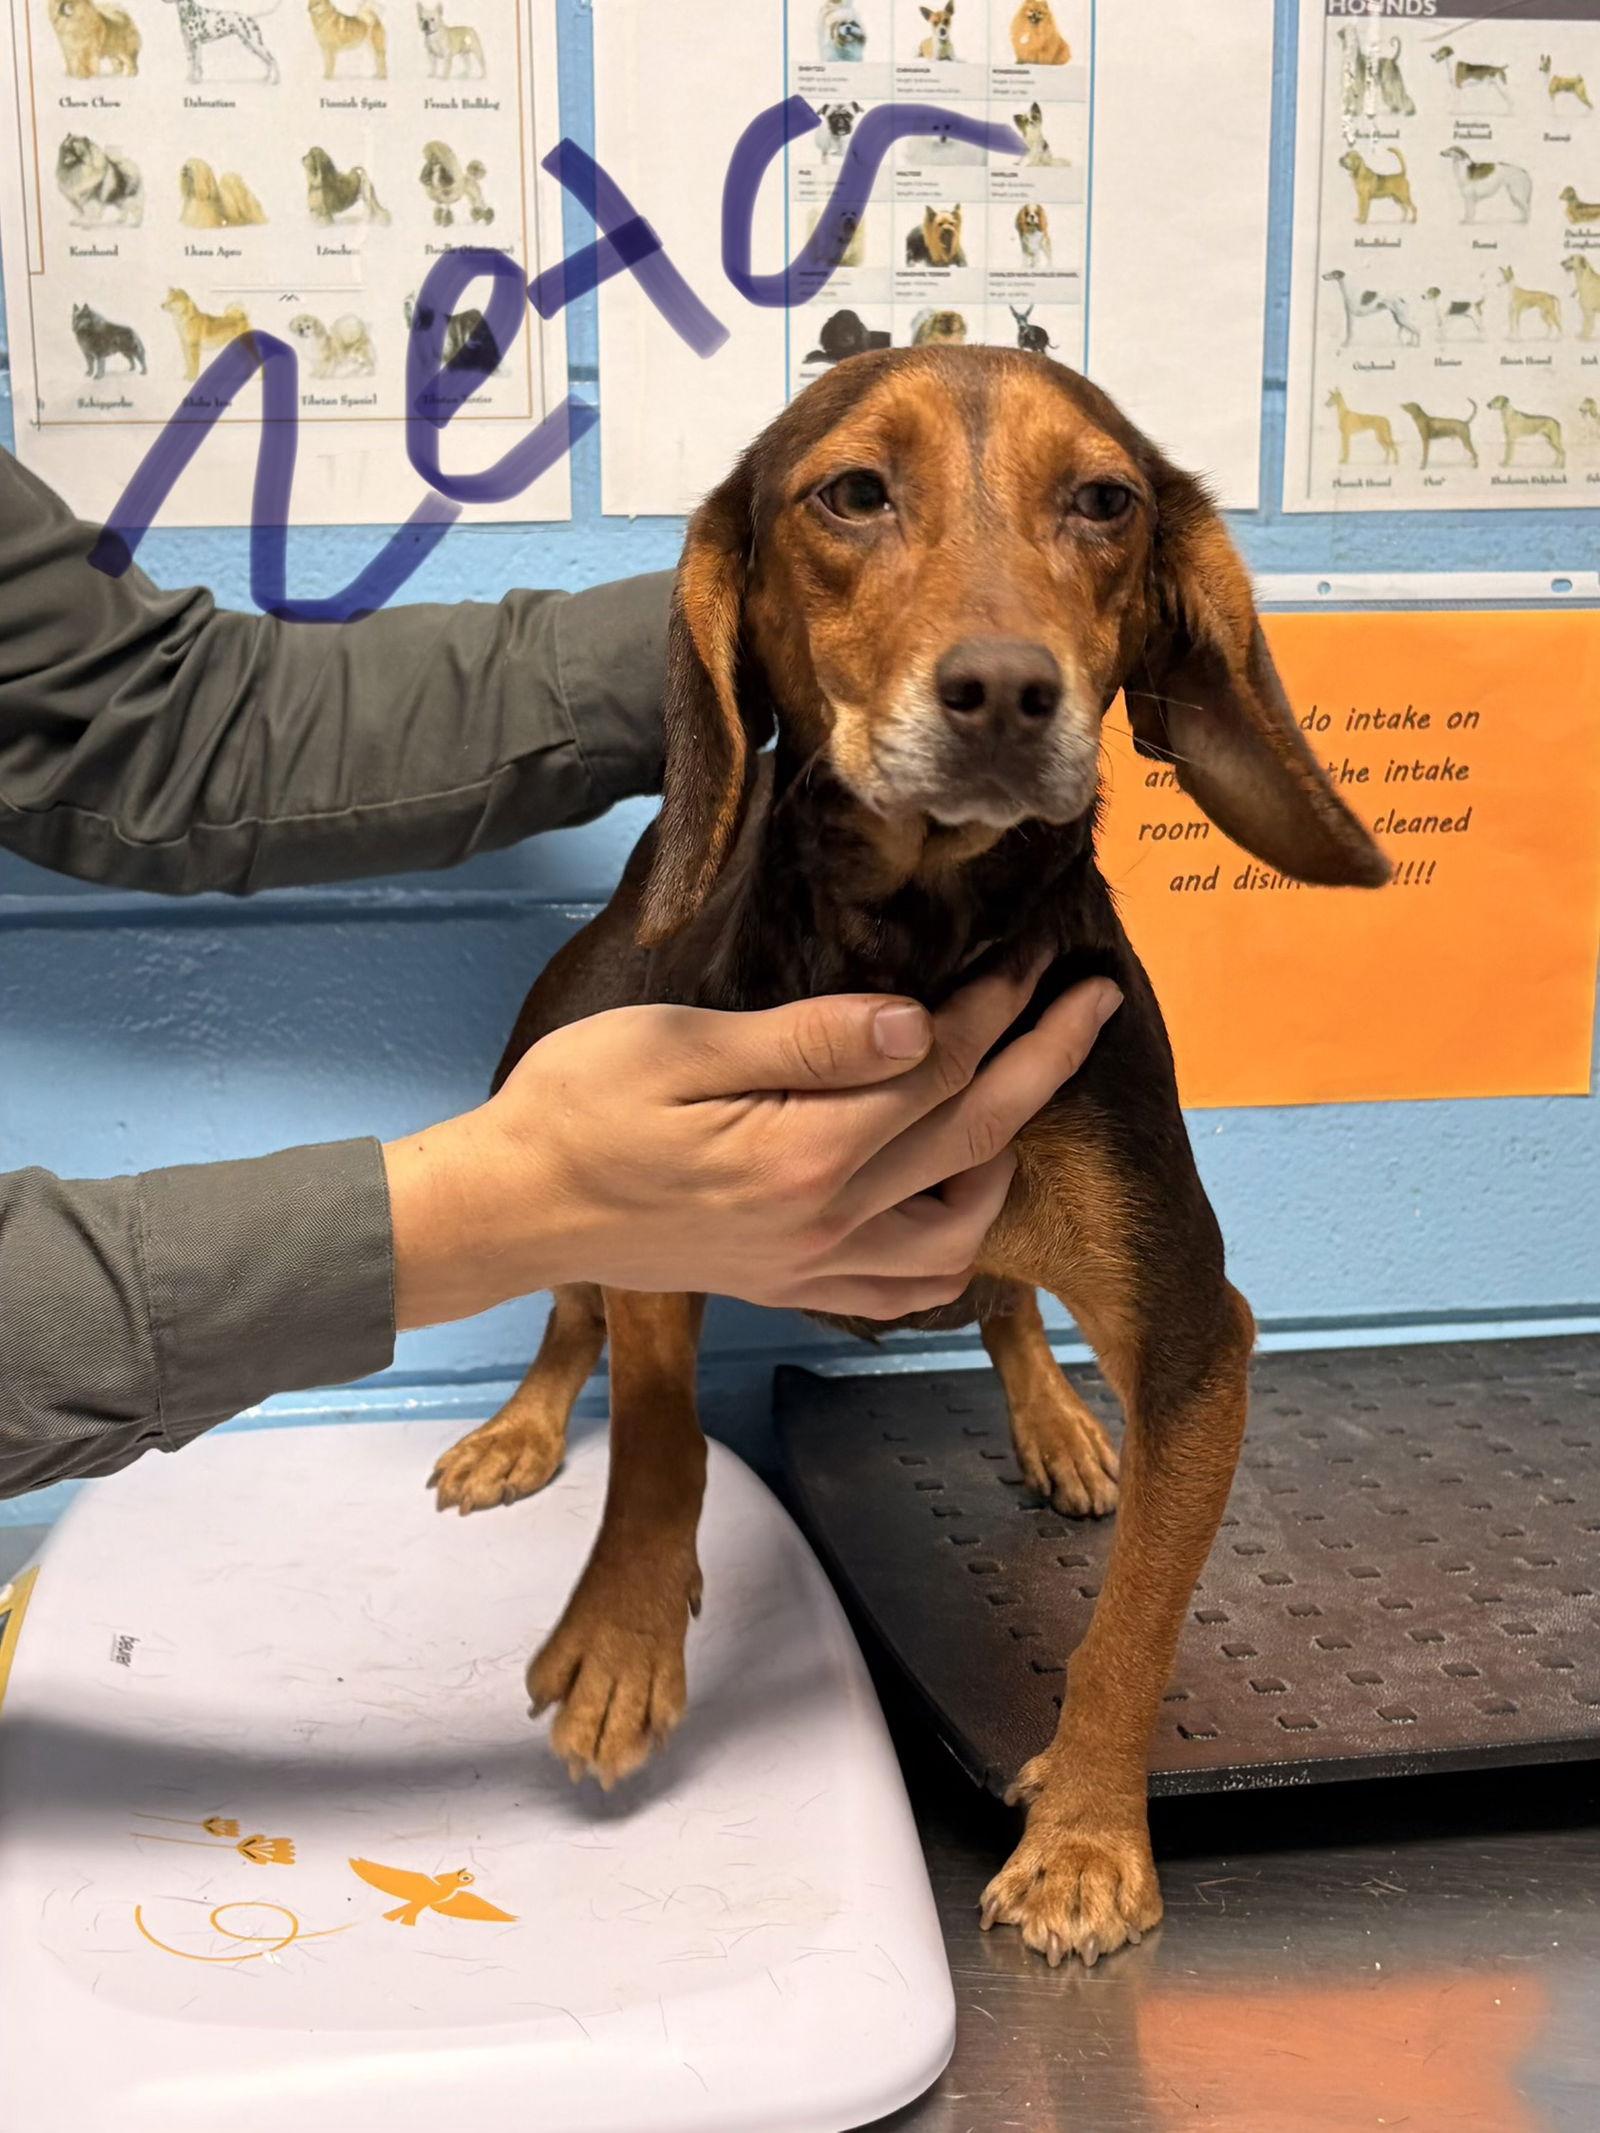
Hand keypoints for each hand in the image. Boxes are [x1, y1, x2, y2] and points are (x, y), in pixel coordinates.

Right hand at [384, 964, 1120, 1327]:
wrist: (513, 1206)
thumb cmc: (578, 1107)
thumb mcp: (679, 1049)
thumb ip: (809, 1040)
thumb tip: (917, 1020)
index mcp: (803, 1152)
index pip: (937, 1069)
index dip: (997, 1005)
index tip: (1038, 952)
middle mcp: (826, 1222)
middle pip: (976, 1139)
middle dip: (1047, 1061)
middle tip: (1095, 999)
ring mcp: (812, 1265)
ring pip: (960, 1229)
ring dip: (1009, 1158)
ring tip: (1022, 1093)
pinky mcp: (792, 1285)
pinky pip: (905, 1290)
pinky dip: (953, 1249)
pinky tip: (959, 1202)